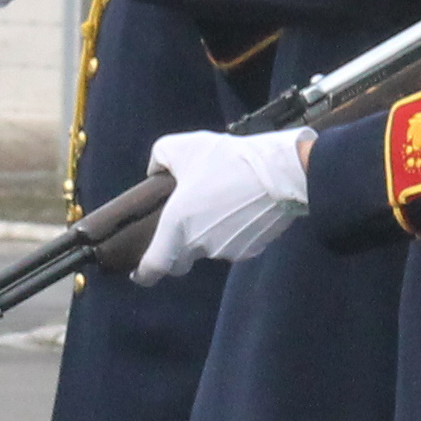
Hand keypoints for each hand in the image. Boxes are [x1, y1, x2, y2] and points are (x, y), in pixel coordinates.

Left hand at [133, 129, 310, 284]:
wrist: (281, 173)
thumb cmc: (228, 159)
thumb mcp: (182, 147)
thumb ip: (157, 160)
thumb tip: (154, 172)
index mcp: (177, 225)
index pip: (154, 266)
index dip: (143, 273)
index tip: (139, 273)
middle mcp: (200, 245)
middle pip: (180, 262)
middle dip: (175, 251)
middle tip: (180, 227)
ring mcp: (227, 250)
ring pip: (208, 251)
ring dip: (207, 236)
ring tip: (219, 206)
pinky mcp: (251, 249)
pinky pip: (233, 246)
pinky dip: (231, 234)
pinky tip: (240, 211)